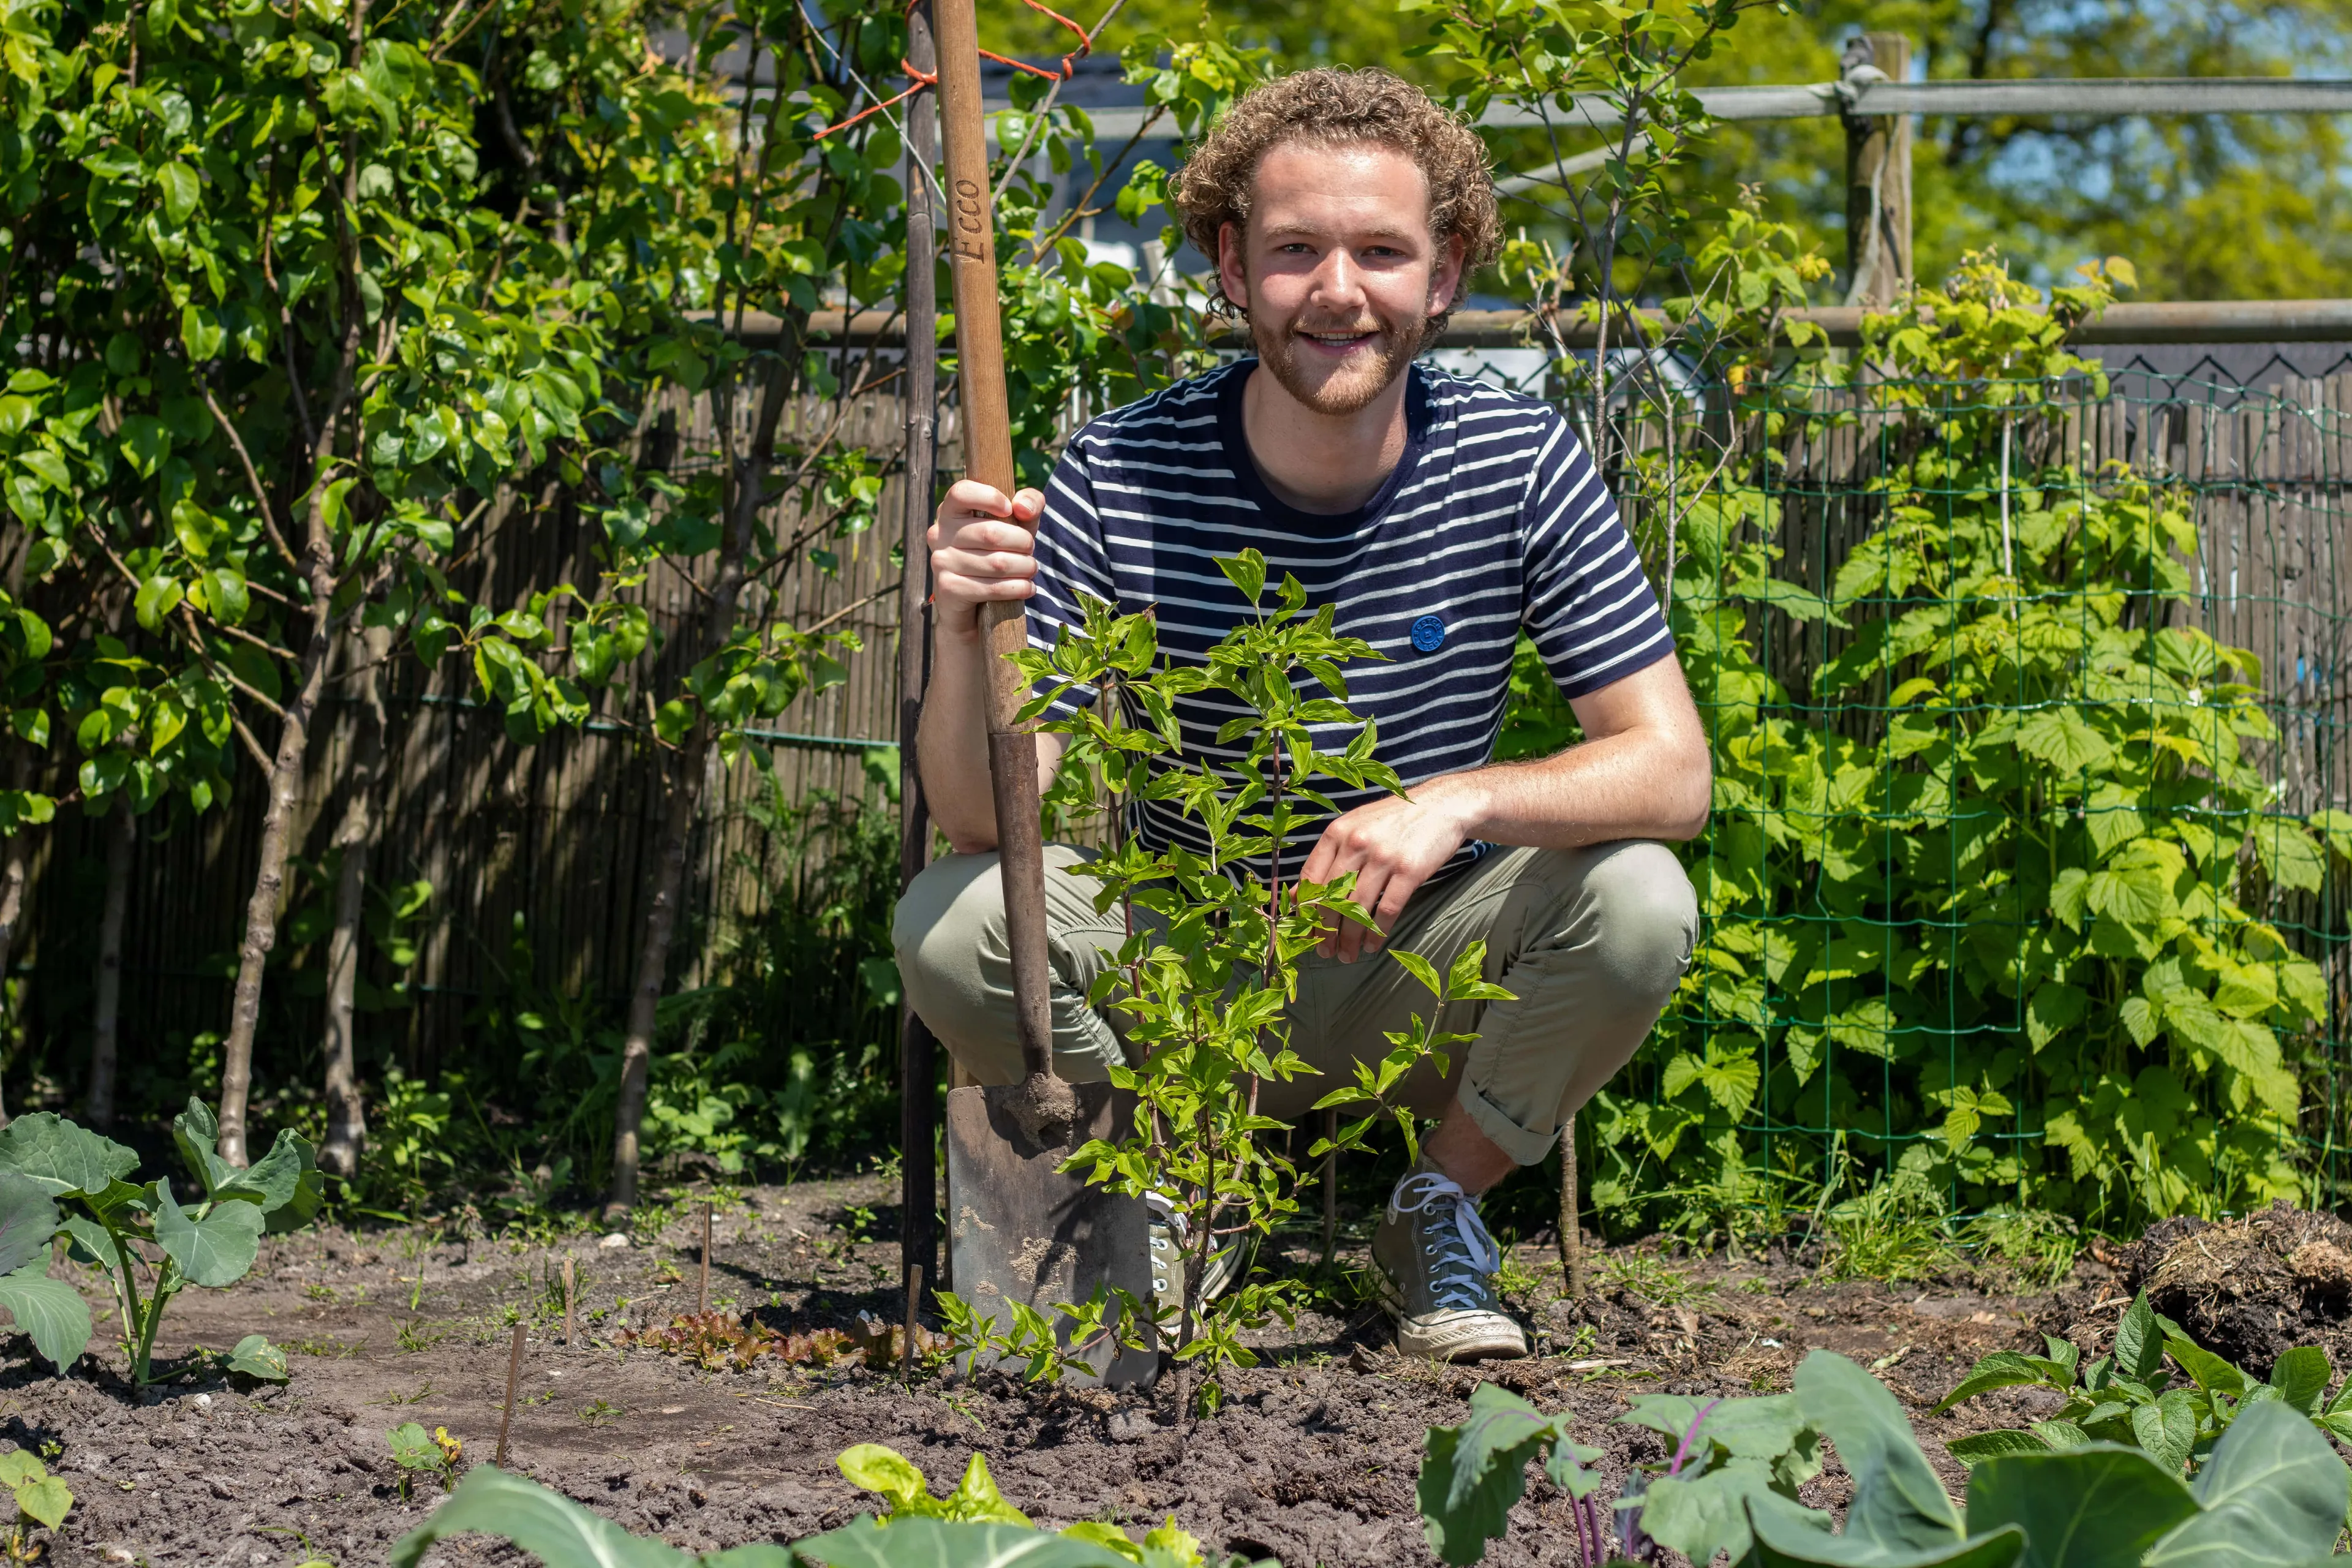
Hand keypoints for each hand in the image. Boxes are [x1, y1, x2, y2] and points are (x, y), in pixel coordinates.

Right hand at [928, 479, 1044, 641]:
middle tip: (1030, 549)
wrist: (972, 604)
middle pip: (990, 533)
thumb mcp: (1016, 524)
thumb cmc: (997, 552)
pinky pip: (992, 587)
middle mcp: (939, 534)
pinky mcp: (948, 589)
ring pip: (997, 563)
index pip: (962, 492)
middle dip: (1023, 542)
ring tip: (1030, 569)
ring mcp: (941, 562)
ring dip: (1025, 567)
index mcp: (951, 511)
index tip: (1010, 510)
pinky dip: (1018, 588)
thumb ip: (1028, 504)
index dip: (990, 497)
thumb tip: (1022, 507)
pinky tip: (1027, 588)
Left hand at [1297, 782, 1482, 962]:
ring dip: (1350, 938)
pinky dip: (1377, 933)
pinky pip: (1387, 911)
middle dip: (1325, 931)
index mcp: (1338, 832)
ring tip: (1347, 955)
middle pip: (1331, 898)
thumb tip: (1295, 895)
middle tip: (1325, 951)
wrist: (1441, 805)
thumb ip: (1327, 858)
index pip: (1311, 878)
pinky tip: (1372, 946)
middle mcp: (1357, 843)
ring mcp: (1383, 857)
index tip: (1306, 929)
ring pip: (1357, 909)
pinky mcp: (1409, 871)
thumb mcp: (1354, 828)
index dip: (1305, 909)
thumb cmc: (1393, 821)